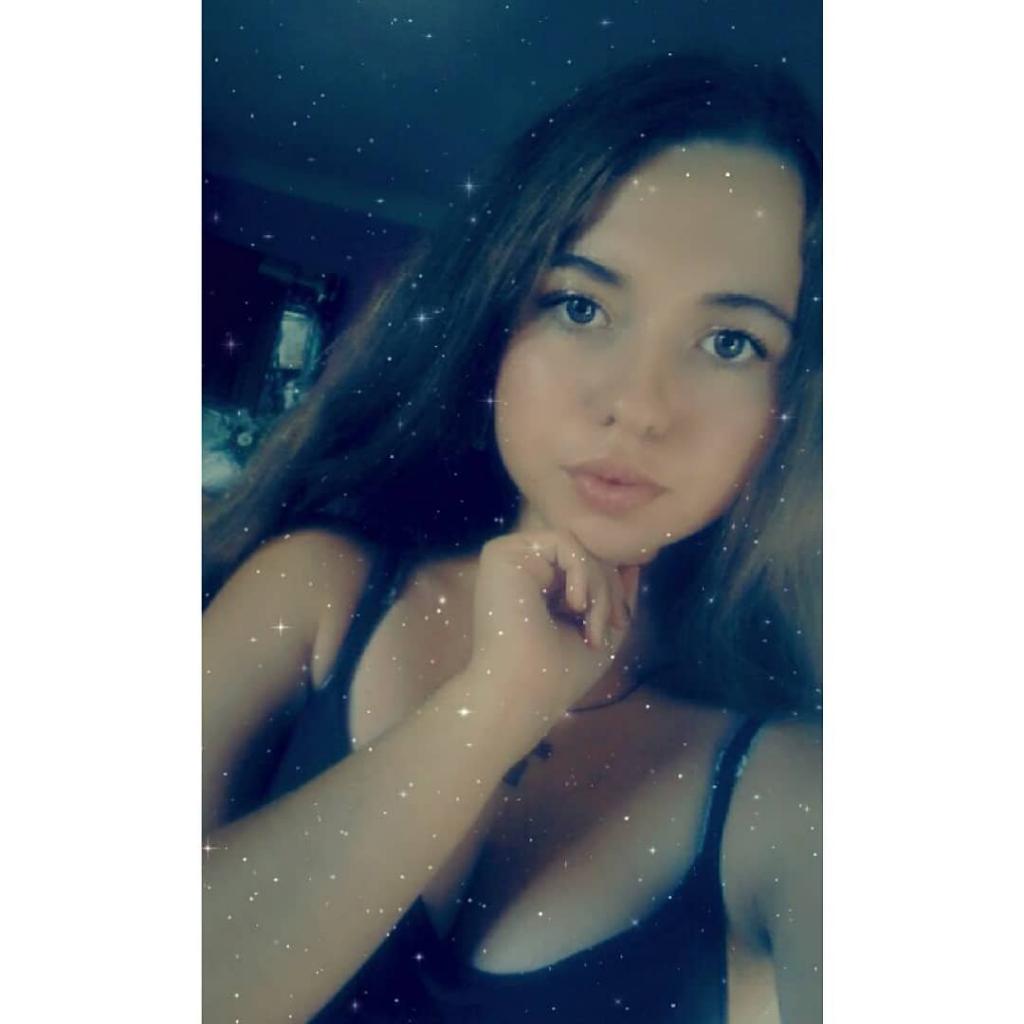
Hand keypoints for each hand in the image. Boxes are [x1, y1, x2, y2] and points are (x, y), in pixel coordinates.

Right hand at [468, 529, 640, 725]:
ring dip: (598, 585)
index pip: (588, 566)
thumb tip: (634, 564)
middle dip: (609, 589)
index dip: (612, 589)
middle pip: (585, 554)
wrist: (522, 693)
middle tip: (608, 627)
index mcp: (539, 588)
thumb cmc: (558, 674)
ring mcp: (510, 560)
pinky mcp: (502, 553)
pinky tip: (574, 605)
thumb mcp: (601, 630)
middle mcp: (522, 570)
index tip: (620, 623)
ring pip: (577, 548)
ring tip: (591, 624)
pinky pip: (562, 542)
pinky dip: (581, 571)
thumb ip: (615, 595)